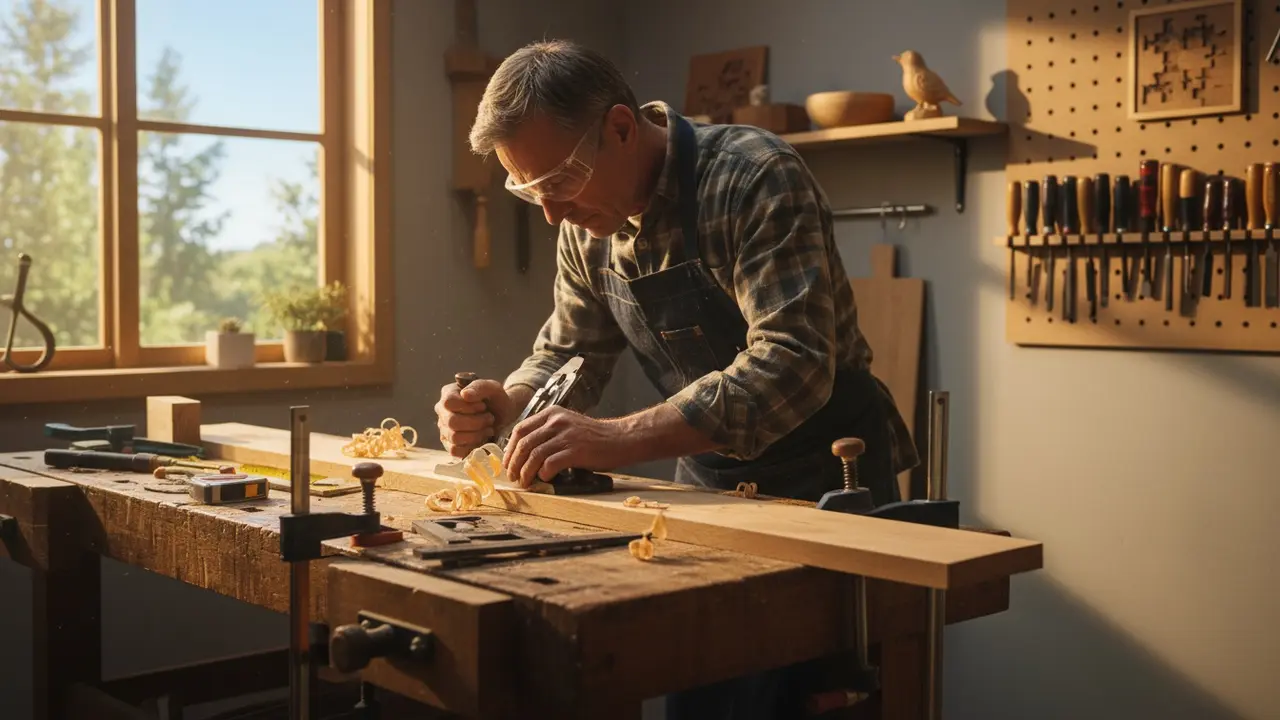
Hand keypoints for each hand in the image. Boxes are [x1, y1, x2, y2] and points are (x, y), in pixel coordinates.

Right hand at [434, 379, 517, 457]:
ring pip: (454, 437)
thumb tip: (465, 394)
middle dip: (476, 422)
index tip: (483, 406)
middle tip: (489, 418)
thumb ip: (479, 387)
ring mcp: (444, 430)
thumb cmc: (496, 400)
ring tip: (488, 428)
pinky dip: (472, 446)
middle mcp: (442, 412)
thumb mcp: (493, 388)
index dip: (468, 407)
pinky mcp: (450, 445)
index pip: (449, 402)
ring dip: (477, 434)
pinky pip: (455, 451)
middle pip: (452, 422)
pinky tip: (482, 439)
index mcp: (448, 393)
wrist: (504, 417)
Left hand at [502, 407, 630, 487]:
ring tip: (525, 482)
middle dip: (514, 463)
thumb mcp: (567, 426)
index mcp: (552, 414)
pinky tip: (545, 479)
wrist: (621, 439)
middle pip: (524, 443)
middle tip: (513, 476)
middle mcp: (556, 422)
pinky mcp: (575, 450)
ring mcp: (566, 436)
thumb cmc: (594, 437)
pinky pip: (550, 464)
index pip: (520, 430)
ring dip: (525, 472)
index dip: (510, 449)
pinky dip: (543, 474)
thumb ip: (548, 433)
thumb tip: (524, 453)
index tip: (508, 463)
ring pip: (534, 455)